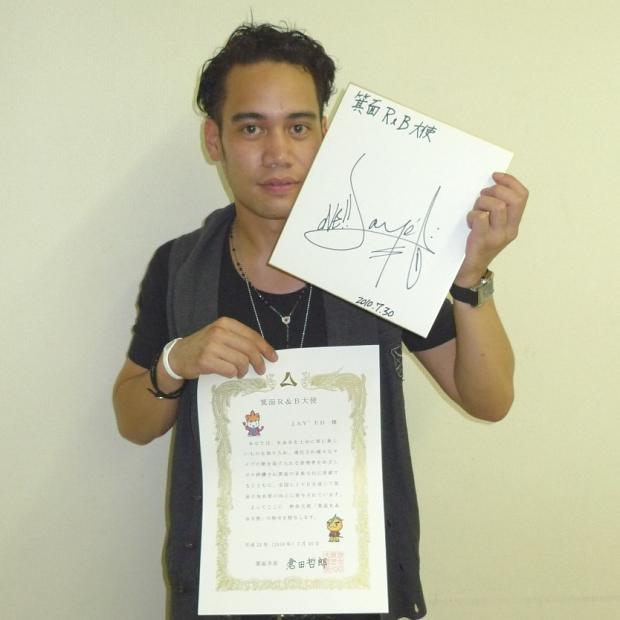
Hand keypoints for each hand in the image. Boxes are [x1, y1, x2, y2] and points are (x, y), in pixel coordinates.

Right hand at [168, 317, 277, 378]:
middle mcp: (219, 332)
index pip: (252, 336)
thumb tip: (263, 352)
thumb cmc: (204, 346)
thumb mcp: (221, 335)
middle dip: (259, 361)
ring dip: (244, 370)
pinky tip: (230, 373)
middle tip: (261, 370)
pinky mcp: (205, 360)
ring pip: (241, 361)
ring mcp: (211, 346)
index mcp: (225, 323)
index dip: (265, 348)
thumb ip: (239, 339)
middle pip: (249, 349)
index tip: (273, 357)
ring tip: (241, 373)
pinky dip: (233, 374)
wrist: (178, 355)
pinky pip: (229, 370)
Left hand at [455, 172, 528, 286]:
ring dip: (482, 202)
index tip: (495, 176)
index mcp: (514, 223)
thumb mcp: (492, 225)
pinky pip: (481, 218)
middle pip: (513, 199)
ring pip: (498, 206)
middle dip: (496, 190)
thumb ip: (495, 209)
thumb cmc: (478, 243)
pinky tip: (469, 221)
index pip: (522, 196)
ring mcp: (498, 236)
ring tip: (475, 209)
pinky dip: (473, 214)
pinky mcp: (484, 240)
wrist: (470, 269)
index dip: (510, 181)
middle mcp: (510, 229)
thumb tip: (490, 185)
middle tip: (483, 195)